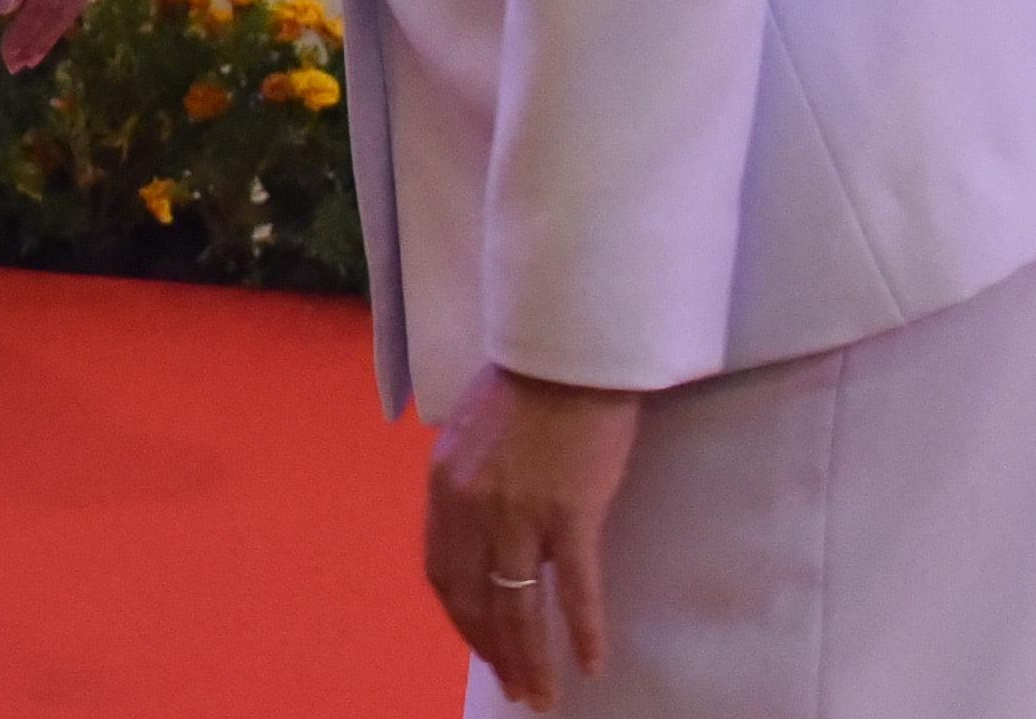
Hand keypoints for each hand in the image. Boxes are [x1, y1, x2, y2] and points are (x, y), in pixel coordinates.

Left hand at [0, 0, 120, 66]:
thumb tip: (8, 7)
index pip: (45, 1)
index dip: (26, 31)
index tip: (7, 58)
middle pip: (65, 7)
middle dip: (41, 38)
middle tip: (18, 66)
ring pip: (76, 0)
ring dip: (53, 27)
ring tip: (31, 52)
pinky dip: (65, 8)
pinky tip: (52, 18)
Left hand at [422, 366, 643, 706]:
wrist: (569, 351)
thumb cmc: (526, 385)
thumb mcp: (470, 435)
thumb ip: (469, 486)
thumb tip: (479, 531)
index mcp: (446, 487)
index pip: (443, 572)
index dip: (462, 618)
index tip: (481, 646)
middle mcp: (474, 507)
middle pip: (476, 601)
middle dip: (494, 652)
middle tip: (516, 688)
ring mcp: (521, 513)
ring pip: (519, 607)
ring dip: (529, 659)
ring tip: (542, 696)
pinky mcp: (571, 513)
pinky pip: (575, 589)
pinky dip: (582, 632)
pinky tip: (592, 662)